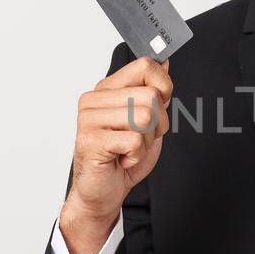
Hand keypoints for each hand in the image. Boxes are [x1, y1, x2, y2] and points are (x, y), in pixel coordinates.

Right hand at [58, 55, 171, 253]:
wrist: (102, 193)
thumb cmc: (122, 158)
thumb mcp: (147, 121)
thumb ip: (154, 92)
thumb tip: (166, 60)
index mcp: (106, 89)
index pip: (145, 66)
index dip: (164, 87)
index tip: (159, 106)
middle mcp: (94, 100)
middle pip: (151, 96)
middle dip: (158, 124)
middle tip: (139, 139)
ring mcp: (89, 119)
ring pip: (145, 117)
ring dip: (146, 141)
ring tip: (129, 149)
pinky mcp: (90, 139)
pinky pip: (134, 140)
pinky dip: (136, 155)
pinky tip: (122, 159)